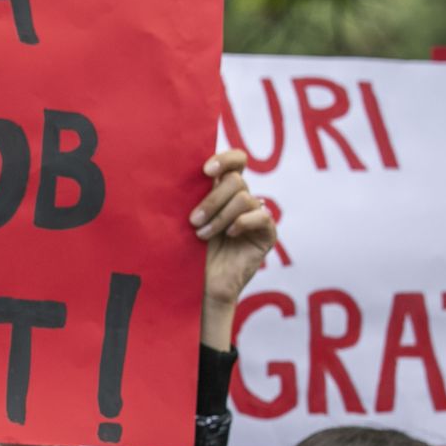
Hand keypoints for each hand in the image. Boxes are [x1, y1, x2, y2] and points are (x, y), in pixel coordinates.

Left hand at [191, 149, 276, 350]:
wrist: (200, 285)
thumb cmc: (188, 251)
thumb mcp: (187, 220)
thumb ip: (191, 196)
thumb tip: (177, 170)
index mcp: (223, 190)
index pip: (236, 161)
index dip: (225, 159)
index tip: (205, 171)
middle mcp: (242, 199)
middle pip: (235, 180)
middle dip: (212, 200)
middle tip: (193, 221)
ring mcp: (256, 215)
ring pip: (244, 199)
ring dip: (220, 216)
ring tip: (203, 235)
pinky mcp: (267, 233)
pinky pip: (261, 216)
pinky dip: (242, 223)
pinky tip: (229, 235)